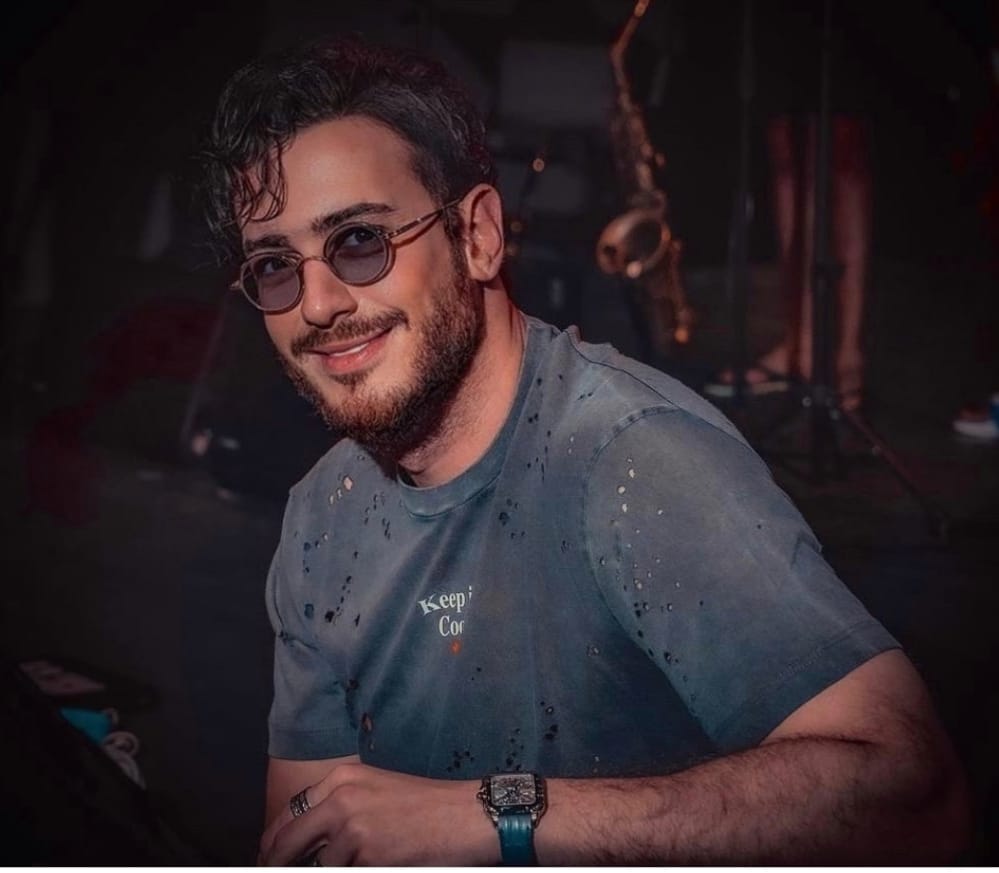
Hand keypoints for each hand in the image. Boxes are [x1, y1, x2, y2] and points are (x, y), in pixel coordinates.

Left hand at [258, 761, 497, 865]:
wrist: (467, 814)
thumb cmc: (427, 806)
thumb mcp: (376, 792)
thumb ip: (340, 810)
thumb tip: (306, 844)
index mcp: (341, 778)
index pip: (288, 815)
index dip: (273, 843)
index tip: (268, 859)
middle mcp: (341, 798)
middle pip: (286, 843)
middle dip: (277, 863)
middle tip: (274, 871)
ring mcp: (352, 828)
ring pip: (320, 867)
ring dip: (333, 868)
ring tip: (365, 857)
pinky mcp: (368, 855)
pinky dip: (358, 869)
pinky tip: (380, 862)